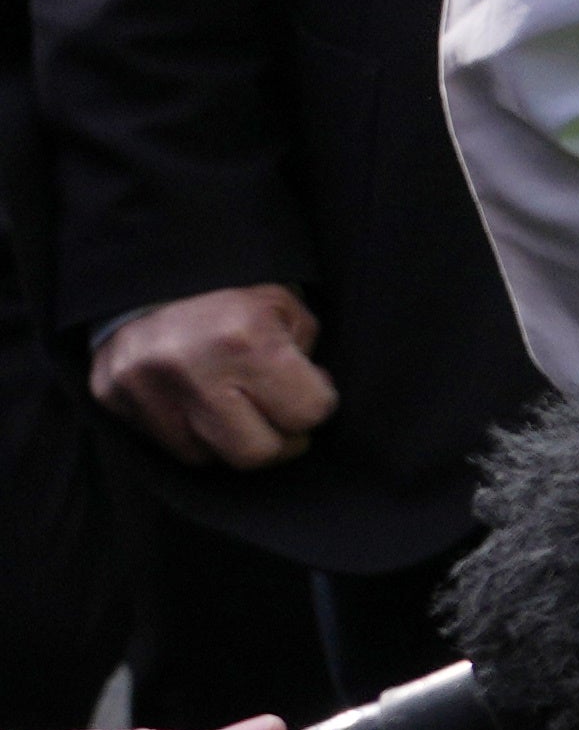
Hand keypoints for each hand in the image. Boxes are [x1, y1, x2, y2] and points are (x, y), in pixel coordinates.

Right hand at [90, 289, 332, 473]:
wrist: (146, 273)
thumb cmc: (229, 295)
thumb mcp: (284, 310)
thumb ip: (305, 357)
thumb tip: (309, 405)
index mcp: (246, 340)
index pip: (307, 414)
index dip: (316, 404)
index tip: (309, 389)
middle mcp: (192, 369)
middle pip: (256, 454)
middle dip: (277, 438)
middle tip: (278, 416)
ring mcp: (145, 387)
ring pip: (208, 457)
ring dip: (227, 438)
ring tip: (231, 404)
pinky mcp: (111, 397)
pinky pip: (164, 445)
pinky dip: (188, 433)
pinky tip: (194, 402)